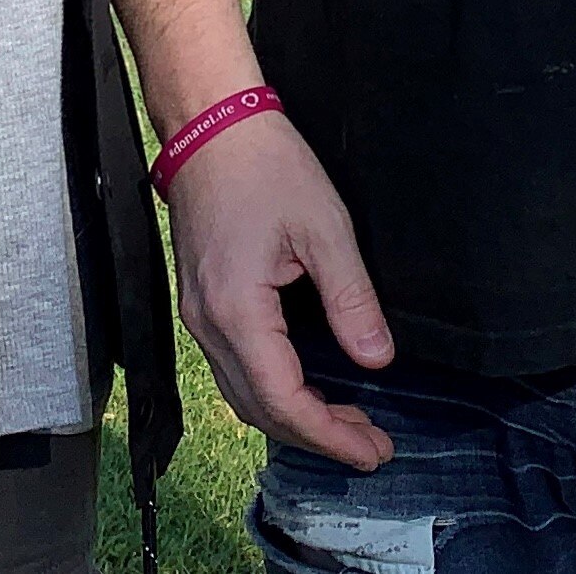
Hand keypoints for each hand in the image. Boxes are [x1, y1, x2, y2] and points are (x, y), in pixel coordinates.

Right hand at [168, 110, 397, 470]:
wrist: (210, 125)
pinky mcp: (200, 301)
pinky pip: (234, 367)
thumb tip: (377, 358)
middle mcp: (208, 324)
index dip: (329, 434)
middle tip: (371, 445)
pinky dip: (273, 390)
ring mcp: (198, 314)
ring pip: (244, 393)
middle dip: (316, 435)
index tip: (373, 450)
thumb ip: (351, 299)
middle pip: (260, 409)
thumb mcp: (324, 227)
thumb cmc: (265, 166)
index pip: (283, 400)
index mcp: (237, 310)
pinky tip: (307, 384)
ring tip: (347, 422)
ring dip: (294, 416)